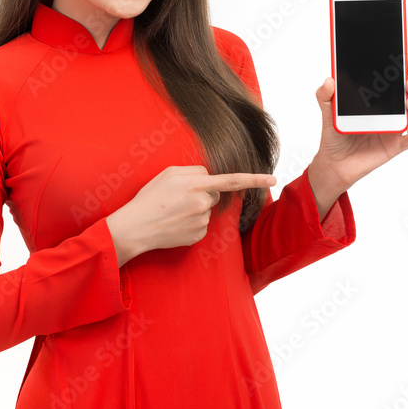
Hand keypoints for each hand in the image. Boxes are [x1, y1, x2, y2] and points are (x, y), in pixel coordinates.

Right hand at [107, 165, 276, 263]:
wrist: (135, 228)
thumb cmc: (148, 198)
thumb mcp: (167, 174)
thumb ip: (192, 172)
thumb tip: (208, 178)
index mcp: (195, 184)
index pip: (232, 180)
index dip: (254, 178)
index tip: (272, 177)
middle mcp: (202, 202)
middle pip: (214, 193)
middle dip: (202, 193)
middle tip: (178, 198)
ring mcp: (201, 221)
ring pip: (206, 210)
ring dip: (194, 209)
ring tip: (172, 212)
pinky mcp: (197, 236)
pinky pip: (201, 225)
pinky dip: (191, 224)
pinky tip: (175, 224)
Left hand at [307, 58, 407, 207]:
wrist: (334, 163)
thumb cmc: (334, 136)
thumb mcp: (327, 113)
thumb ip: (325, 96)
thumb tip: (329, 80)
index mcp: (374, 99)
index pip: (392, 81)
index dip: (403, 70)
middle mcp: (388, 111)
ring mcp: (393, 127)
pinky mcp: (396, 145)